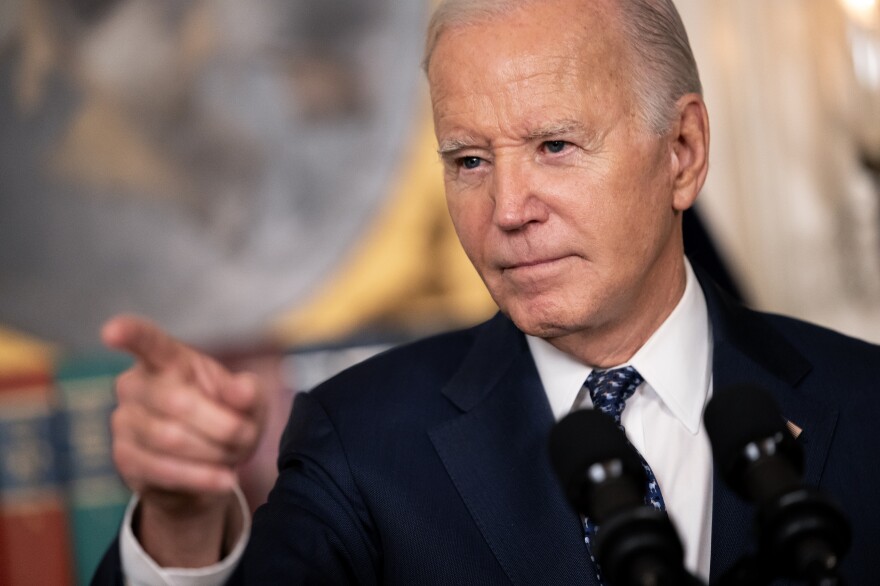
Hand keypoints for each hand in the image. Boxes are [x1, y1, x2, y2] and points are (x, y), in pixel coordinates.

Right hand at [102, 314, 267, 565]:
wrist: (209, 470)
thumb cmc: (227, 420)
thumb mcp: (250, 403)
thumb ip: (248, 392)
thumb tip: (241, 392)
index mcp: (167, 360)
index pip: (146, 341)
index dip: (129, 334)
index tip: (111, 331)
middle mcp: (136, 385)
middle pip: (176, 402)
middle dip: (222, 425)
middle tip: (246, 436)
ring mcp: (124, 421)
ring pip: (170, 438)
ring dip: (214, 452)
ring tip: (234, 458)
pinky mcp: (125, 458)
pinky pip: (162, 469)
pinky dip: (200, 477)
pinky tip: (223, 480)